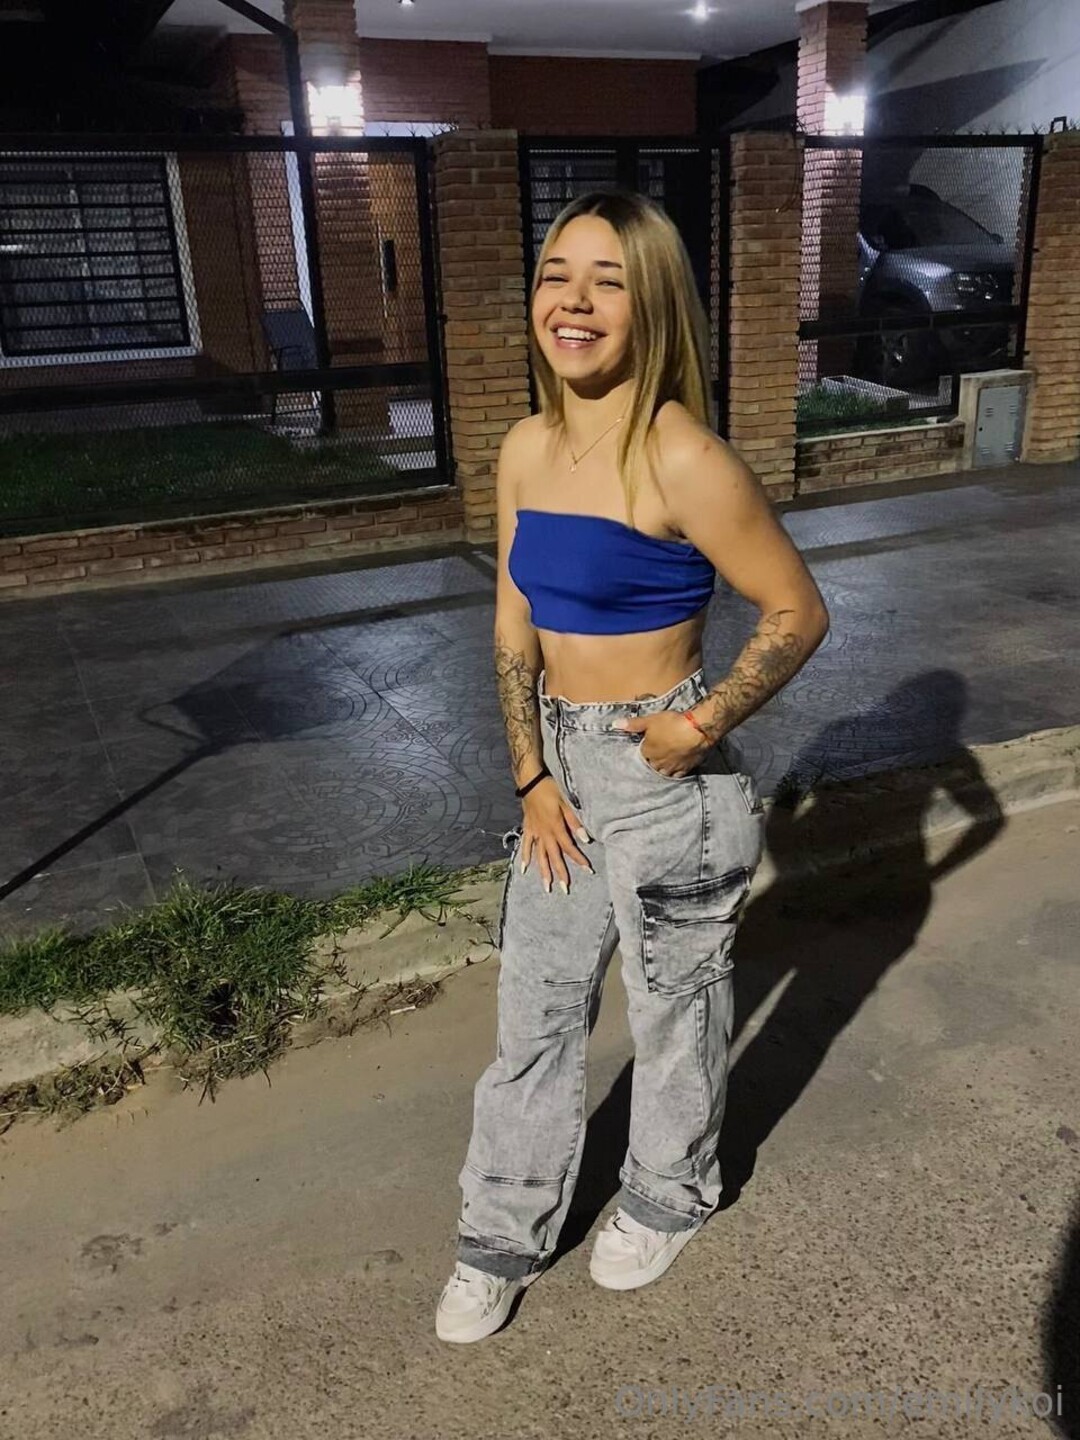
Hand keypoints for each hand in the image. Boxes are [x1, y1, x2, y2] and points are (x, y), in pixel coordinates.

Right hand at [520, 778, 593, 892]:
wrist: (531, 780)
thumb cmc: (551, 788)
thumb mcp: (566, 802)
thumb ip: (575, 821)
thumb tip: (585, 838)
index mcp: (555, 827)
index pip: (569, 848)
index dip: (578, 859)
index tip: (587, 870)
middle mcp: (544, 833)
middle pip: (553, 857)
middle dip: (560, 874)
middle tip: (564, 889)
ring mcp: (534, 832)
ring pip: (539, 856)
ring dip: (543, 872)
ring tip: (546, 886)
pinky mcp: (528, 828)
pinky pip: (526, 845)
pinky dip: (525, 857)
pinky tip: (524, 869)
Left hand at [615, 711, 711, 778]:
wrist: (697, 730)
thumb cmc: (672, 723)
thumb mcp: (650, 720)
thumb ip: (633, 724)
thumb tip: (614, 724)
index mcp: (647, 752)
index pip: (640, 756)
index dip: (642, 753)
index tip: (643, 750)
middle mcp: (657, 763)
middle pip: (650, 766)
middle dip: (650, 763)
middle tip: (652, 760)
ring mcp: (671, 767)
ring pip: (662, 773)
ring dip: (660, 771)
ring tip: (660, 768)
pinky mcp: (685, 769)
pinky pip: (676, 776)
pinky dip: (674, 774)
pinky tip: (673, 773)